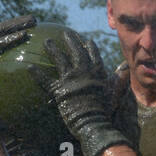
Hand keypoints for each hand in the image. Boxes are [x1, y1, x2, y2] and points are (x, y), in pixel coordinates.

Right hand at [0, 15, 36, 117]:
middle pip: (3, 26)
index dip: (15, 24)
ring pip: (3, 29)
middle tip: (34, 18)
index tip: (29, 22)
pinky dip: (14, 38)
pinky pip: (2, 42)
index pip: (1, 29)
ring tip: (33, 21)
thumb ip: (4, 61)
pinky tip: (25, 35)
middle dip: (19, 21)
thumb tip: (22, 63)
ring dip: (19, 24)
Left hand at [30, 29, 128, 155]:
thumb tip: (125, 70)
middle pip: (76, 52)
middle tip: (65, 33)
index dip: (89, 46)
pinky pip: (46, 82)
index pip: (93, 54)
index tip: (86, 40)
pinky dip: (38, 75)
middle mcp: (83, 71)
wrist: (93, 122)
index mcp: (97, 72)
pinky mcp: (59, 91)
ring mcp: (70, 80)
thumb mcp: (114, 93)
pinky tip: (30, 67)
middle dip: (70, 41)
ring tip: (47, 41)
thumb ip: (119, 80)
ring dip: (53, 49)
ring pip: (60, 60)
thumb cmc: (106, 110)